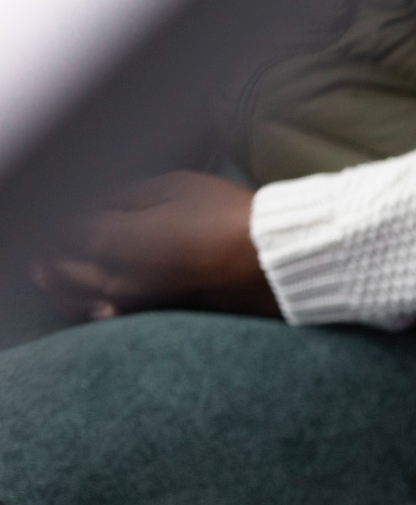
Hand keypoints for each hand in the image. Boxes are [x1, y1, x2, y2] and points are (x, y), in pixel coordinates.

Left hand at [31, 172, 277, 320]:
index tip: (61, 205)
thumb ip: (123, 197)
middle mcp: (118, 277)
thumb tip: (93, 203)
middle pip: (57, 267)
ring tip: (51, 268)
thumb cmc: (231, 218)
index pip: (62, 229)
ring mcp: (137, 302)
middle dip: (47, 250)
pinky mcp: (157, 317)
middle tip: (45, 238)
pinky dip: (89, 304)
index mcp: (117, 238)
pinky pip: (106, 314)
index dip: (55, 218)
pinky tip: (92, 298)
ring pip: (75, 298)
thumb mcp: (174, 187)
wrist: (280, 264)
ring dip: (60, 280)